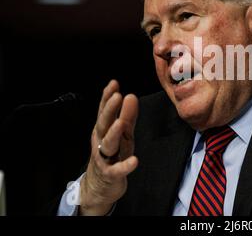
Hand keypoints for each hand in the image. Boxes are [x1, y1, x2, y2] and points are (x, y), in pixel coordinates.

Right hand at [79, 80, 138, 214]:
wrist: (99, 187)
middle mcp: (101, 142)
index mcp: (103, 130)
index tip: (113, 83)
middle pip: (104, 124)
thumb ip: (127, 116)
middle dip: (109, 110)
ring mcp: (105, 158)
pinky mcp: (111, 174)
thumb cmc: (112, 155)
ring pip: (108, 144)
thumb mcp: (122, 134)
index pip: (104, 111)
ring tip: (121, 122)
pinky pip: (117, 170)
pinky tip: (134, 161)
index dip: (107, 97)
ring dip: (114, 133)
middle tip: (117, 96)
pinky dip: (125, 165)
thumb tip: (131, 96)